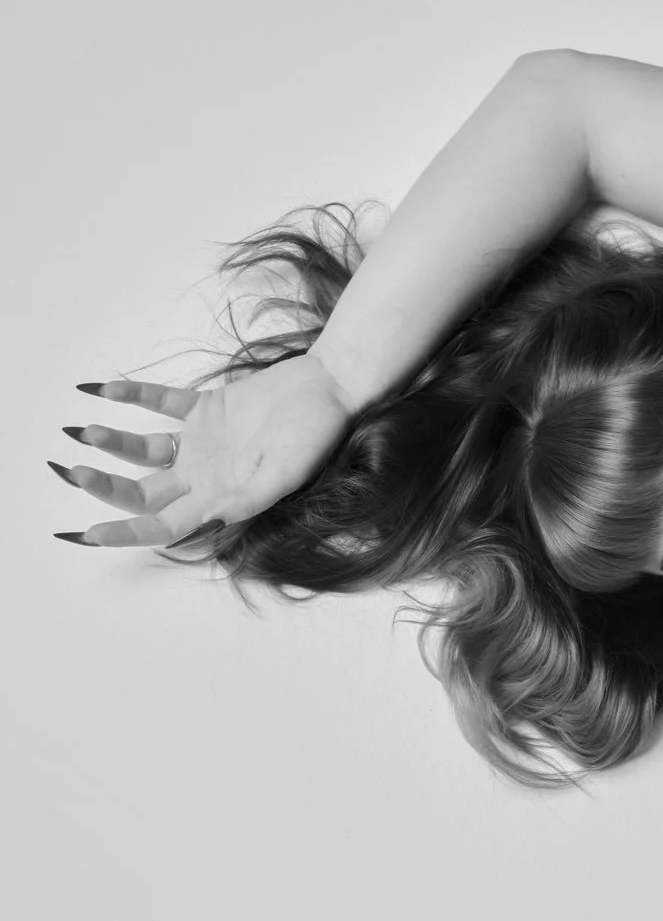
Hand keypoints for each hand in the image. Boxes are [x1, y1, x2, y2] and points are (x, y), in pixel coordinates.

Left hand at [50, 356, 354, 547]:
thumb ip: (249, 495)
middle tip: (73, 473)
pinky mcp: (207, 408)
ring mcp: (203, 441)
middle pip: (144, 492)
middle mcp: (206, 474)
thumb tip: (208, 519)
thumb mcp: (287, 471)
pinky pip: (161, 404)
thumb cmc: (318, 432)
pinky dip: (133, 396)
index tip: (88, 534)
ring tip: (84, 433)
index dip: (125, 532)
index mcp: (221, 495)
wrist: (331, 386)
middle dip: (107, 489)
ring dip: (114, 445)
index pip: (163, 525)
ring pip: (145, 451)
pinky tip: (103, 389)